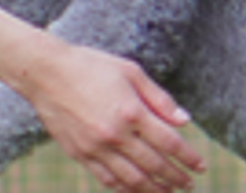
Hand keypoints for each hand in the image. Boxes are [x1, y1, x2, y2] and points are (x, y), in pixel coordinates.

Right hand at [18, 38, 205, 191]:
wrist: (46, 73)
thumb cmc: (91, 66)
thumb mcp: (130, 72)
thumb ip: (159, 98)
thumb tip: (185, 121)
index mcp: (132, 111)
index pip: (170, 143)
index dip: (188, 157)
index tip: (200, 166)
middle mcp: (116, 134)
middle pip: (154, 165)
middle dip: (176, 178)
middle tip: (189, 185)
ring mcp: (96, 148)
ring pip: (133, 180)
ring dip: (154, 190)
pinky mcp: (80, 154)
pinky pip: (108, 180)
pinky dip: (126, 190)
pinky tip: (138, 190)